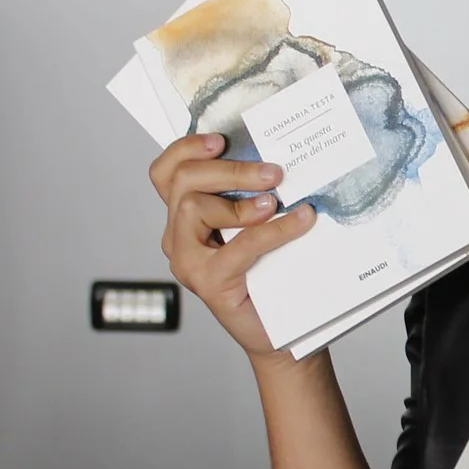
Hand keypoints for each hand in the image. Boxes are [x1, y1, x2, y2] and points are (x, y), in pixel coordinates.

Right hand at [149, 133, 316, 361]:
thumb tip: (281, 158)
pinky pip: (238, 244)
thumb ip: (255, 194)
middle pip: (184, 182)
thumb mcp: (259, 223)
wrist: (280, 329)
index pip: (167, 172)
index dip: (186, 149)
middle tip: (274, 172)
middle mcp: (178, 235)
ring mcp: (187, 260)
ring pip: (195, 207)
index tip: (221, 139)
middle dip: (228, 169)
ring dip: (242, 200)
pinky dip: (272, 230)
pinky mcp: (207, 282)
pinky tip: (300, 222)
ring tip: (277, 202)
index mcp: (185, 215)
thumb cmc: (270, 274)